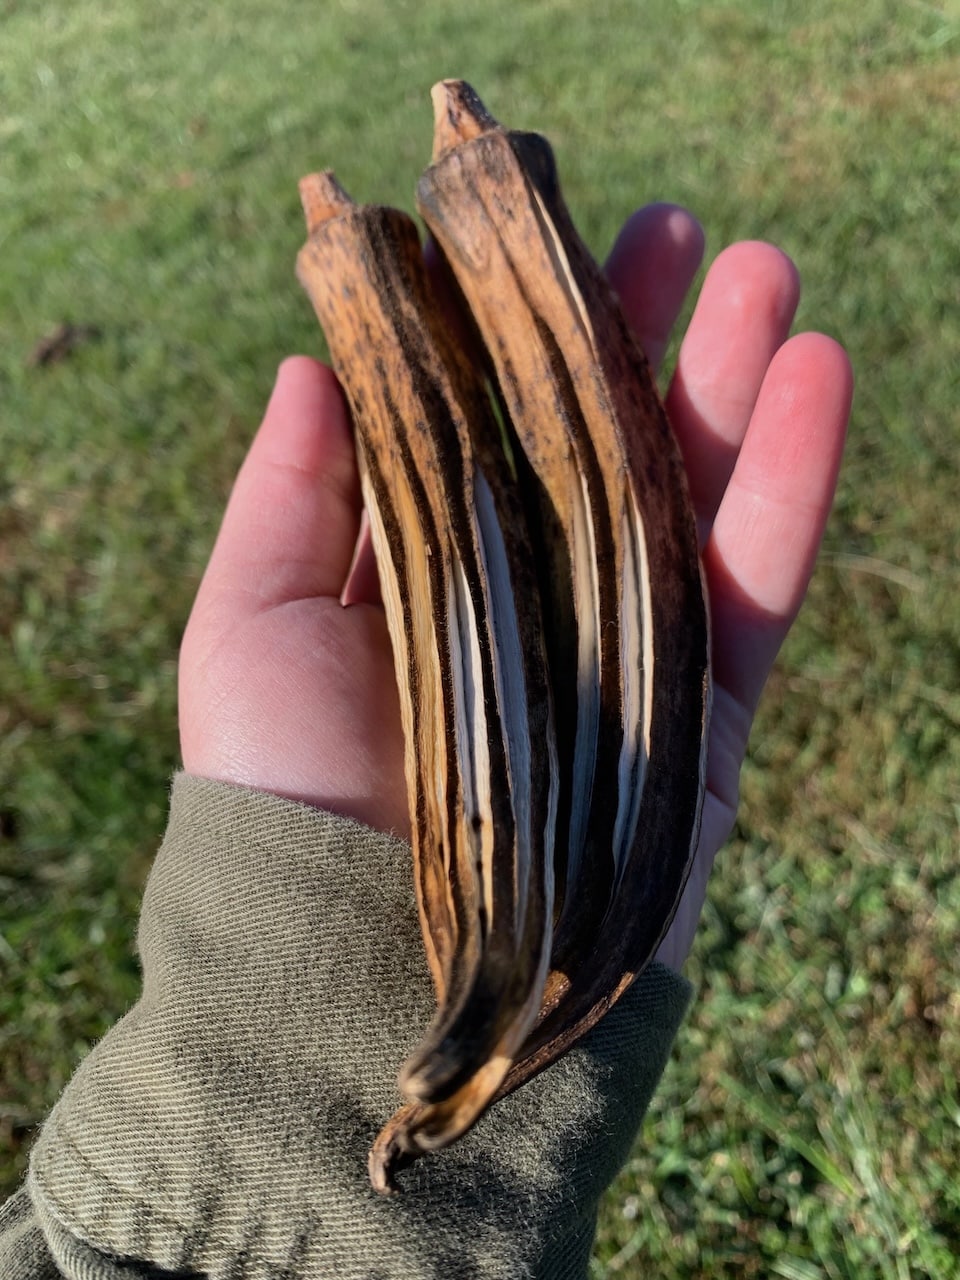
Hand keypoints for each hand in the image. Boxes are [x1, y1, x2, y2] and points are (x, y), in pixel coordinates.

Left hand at [178, 205, 851, 971]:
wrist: (353, 966)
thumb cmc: (276, 793)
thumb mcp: (247, 621)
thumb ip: (288, 493)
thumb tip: (315, 360)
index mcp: (435, 573)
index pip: (495, 430)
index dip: (522, 335)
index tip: (549, 235)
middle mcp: (533, 607)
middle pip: (601, 453)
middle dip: (643, 340)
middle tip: (682, 230)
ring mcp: (620, 663)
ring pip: (692, 504)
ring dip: (736, 387)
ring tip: (771, 275)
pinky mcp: (695, 729)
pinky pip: (755, 595)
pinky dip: (792, 490)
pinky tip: (817, 378)